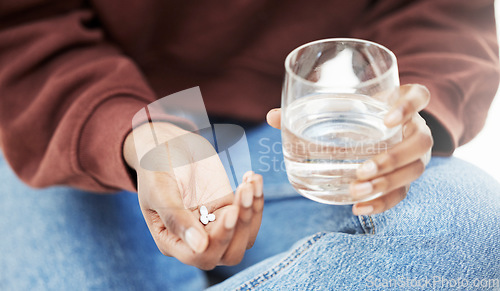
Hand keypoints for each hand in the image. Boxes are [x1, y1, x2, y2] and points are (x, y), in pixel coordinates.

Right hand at [123, 122, 263, 269]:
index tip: (229, 211)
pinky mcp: (229, 208)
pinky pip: (250, 216)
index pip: (201, 255)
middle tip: (242, 193)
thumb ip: (176, 219)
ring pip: (244, 237)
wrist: (168, 144)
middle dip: (241, 227)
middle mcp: (195, 239)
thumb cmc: (156, 166)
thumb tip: (199, 247)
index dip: (220, 238)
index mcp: (171, 241)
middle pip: (229, 253)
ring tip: (249, 183)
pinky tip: (252, 178)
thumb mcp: (160, 190)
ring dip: (253, 212)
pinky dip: (257, 200)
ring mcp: (214, 224)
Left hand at [266, 84, 432, 214]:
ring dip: (387, 184)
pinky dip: (383, 203)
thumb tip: (271, 117)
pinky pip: (403, 193)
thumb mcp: (339, 107)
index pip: (419, 96)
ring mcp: (416, 155)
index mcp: (401, 102)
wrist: (380, 129)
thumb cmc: (357, 113)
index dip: (408, 106)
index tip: (386, 118)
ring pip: (414, 171)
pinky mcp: (407, 177)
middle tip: (363, 169)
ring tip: (357, 191)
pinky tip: (359, 208)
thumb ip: (309, 109)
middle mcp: (415, 128)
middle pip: (421, 142)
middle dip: (393, 158)